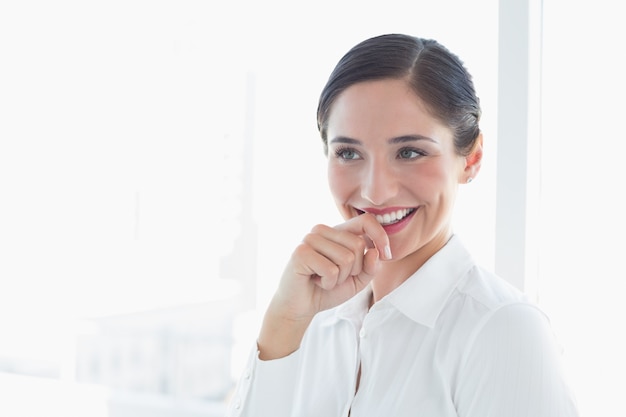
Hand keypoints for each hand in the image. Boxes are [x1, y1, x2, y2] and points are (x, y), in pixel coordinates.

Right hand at [258, 213, 389, 358]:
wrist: (300, 307)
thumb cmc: (327, 289)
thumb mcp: (357, 280)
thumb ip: (371, 267)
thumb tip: (374, 252)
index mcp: (337, 232)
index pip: (365, 221)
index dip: (380, 236)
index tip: (387, 255)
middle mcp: (322, 230)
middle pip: (358, 245)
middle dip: (353, 270)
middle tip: (335, 277)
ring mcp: (309, 239)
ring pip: (346, 258)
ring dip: (339, 278)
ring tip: (323, 279)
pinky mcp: (300, 253)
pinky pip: (331, 270)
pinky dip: (328, 283)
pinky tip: (315, 281)